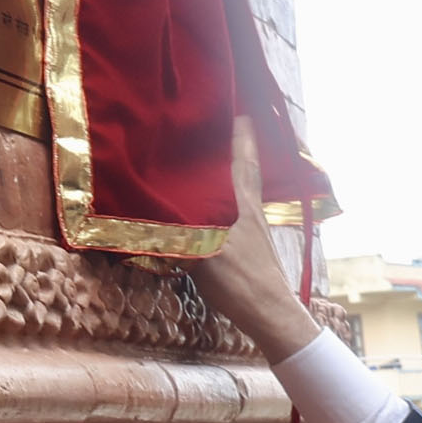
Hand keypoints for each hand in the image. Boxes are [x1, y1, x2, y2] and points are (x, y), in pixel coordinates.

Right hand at [182, 123, 321, 362]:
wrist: (270, 316)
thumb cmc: (240, 281)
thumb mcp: (203, 250)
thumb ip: (179, 228)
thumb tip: (151, 206)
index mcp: (242, 202)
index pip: (242, 157)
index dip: (241, 132)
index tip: (238, 106)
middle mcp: (251, 209)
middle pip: (245, 168)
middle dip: (237, 144)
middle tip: (225, 122)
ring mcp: (254, 228)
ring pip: (242, 188)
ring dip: (233, 170)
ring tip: (217, 157)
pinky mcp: (253, 247)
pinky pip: (237, 210)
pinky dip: (228, 198)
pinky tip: (218, 204)